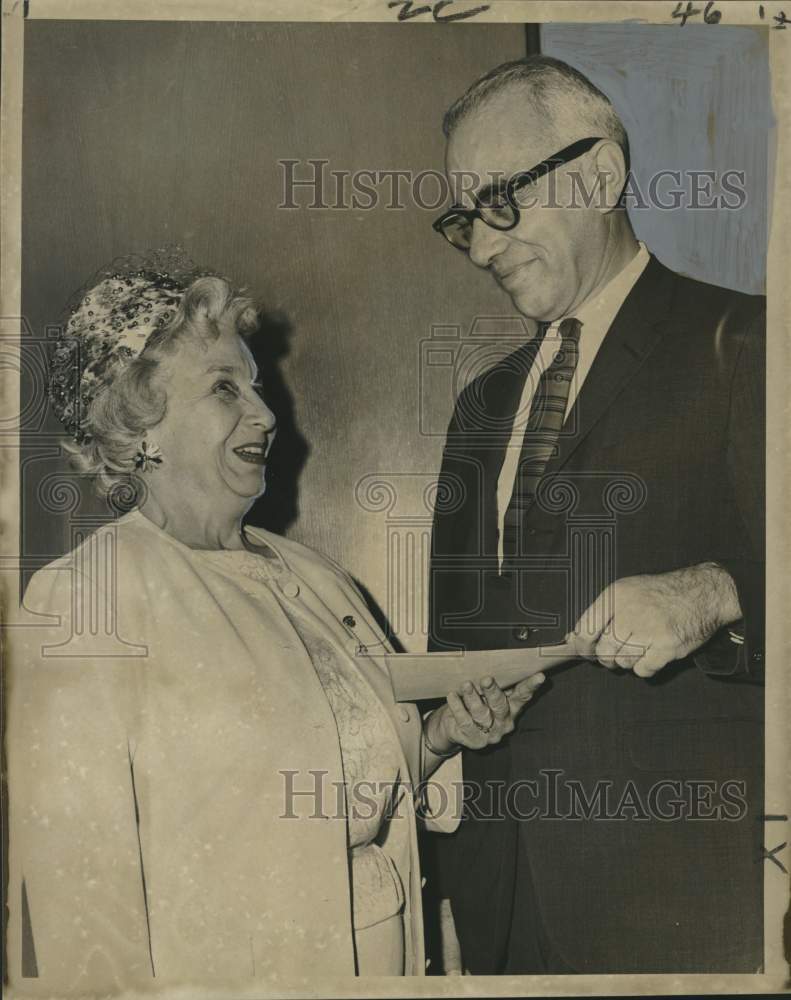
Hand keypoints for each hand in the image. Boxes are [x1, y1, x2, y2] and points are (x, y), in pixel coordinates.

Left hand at [425, 673, 545, 752]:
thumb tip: (499, 660)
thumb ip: (496, 683)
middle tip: (485, 679)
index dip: (531, 686)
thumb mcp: (486, 693)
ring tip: (465, 685)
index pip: (523, 695)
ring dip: (472, 698)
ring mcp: (490, 733)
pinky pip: (465, 722)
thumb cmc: (473, 703)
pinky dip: (458, 708)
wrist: (452, 726)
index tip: (540, 676)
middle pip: (500, 705)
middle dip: (493, 691)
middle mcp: (503, 722)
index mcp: (512, 707)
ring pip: (481, 714)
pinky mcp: (474, 740)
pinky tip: (452, 696)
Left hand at [569, 562, 740, 678]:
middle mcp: (630, 613)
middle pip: (604, 651)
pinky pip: (642, 670)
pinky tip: (652, 654)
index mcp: (616, 596)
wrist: (702, 593)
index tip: (582, 651)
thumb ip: (602, 612)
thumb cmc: (661, 593)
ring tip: (640, 647)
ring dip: (628, 661)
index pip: (585, 629)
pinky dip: (645, 668)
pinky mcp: (667, 647)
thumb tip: (574, 638)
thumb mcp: (627, 589)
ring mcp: (649, 631)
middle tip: (615, 652)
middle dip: (606, 657)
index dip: (580, 646)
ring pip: (622, 662)